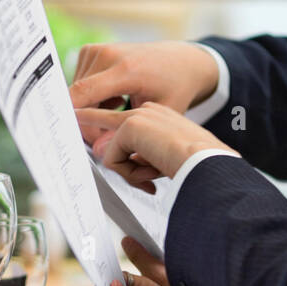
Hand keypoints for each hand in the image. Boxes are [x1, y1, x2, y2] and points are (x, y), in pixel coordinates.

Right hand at [71, 42, 219, 141]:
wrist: (181, 61)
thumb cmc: (174, 86)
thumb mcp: (157, 115)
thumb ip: (125, 133)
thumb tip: (98, 151)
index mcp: (126, 69)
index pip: (81, 94)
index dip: (73, 118)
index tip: (74, 138)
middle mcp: (107, 54)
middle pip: (77, 99)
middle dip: (88, 123)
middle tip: (109, 135)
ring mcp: (96, 50)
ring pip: (76, 94)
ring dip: (90, 111)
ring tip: (118, 111)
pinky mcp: (90, 51)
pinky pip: (79, 85)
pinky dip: (92, 98)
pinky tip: (115, 99)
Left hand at [76, 101, 236, 188]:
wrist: (208, 161)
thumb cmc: (197, 164)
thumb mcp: (164, 158)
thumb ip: (139, 158)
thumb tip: (110, 160)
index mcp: (159, 116)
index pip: (127, 129)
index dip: (121, 149)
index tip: (120, 160)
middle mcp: (146, 111)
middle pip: (102, 122)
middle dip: (94, 132)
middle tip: (78, 125)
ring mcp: (137, 117)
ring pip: (112, 151)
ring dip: (131, 172)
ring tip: (155, 174)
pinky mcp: (129, 127)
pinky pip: (112, 162)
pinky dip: (130, 174)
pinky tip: (152, 171)